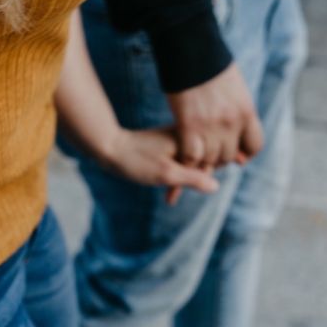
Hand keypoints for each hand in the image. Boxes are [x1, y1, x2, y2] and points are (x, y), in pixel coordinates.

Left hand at [100, 127, 218, 194]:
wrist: (110, 149)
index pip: (216, 153)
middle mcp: (186, 134)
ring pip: (196, 158)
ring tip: (173, 192)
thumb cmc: (136, 161)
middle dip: (205, 171)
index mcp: (189, 136)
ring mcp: (178, 138)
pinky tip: (170, 190)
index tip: (211, 177)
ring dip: (191, 175)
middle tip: (185, 188)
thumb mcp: (166, 173)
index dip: (216, 166)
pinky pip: (184, 158)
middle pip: (209, 154)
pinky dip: (181, 172)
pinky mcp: (169, 145)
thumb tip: (216, 186)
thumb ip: (192, 178)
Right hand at [167, 62, 263, 166]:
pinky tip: (183, 155)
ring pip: (210, 159)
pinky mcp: (188, 126)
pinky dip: (188, 159)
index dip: (244, 153)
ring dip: (203, 160)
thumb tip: (238, 126)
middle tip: (209, 154)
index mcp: (246, 111)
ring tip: (196, 156)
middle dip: (220, 158)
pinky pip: (191, 155)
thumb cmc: (211, 65)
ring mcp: (210, 126)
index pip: (254, 146)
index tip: (235, 153)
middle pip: (229, 155)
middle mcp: (232, 122)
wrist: (192, 50)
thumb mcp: (235, 88)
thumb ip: (239, 110)